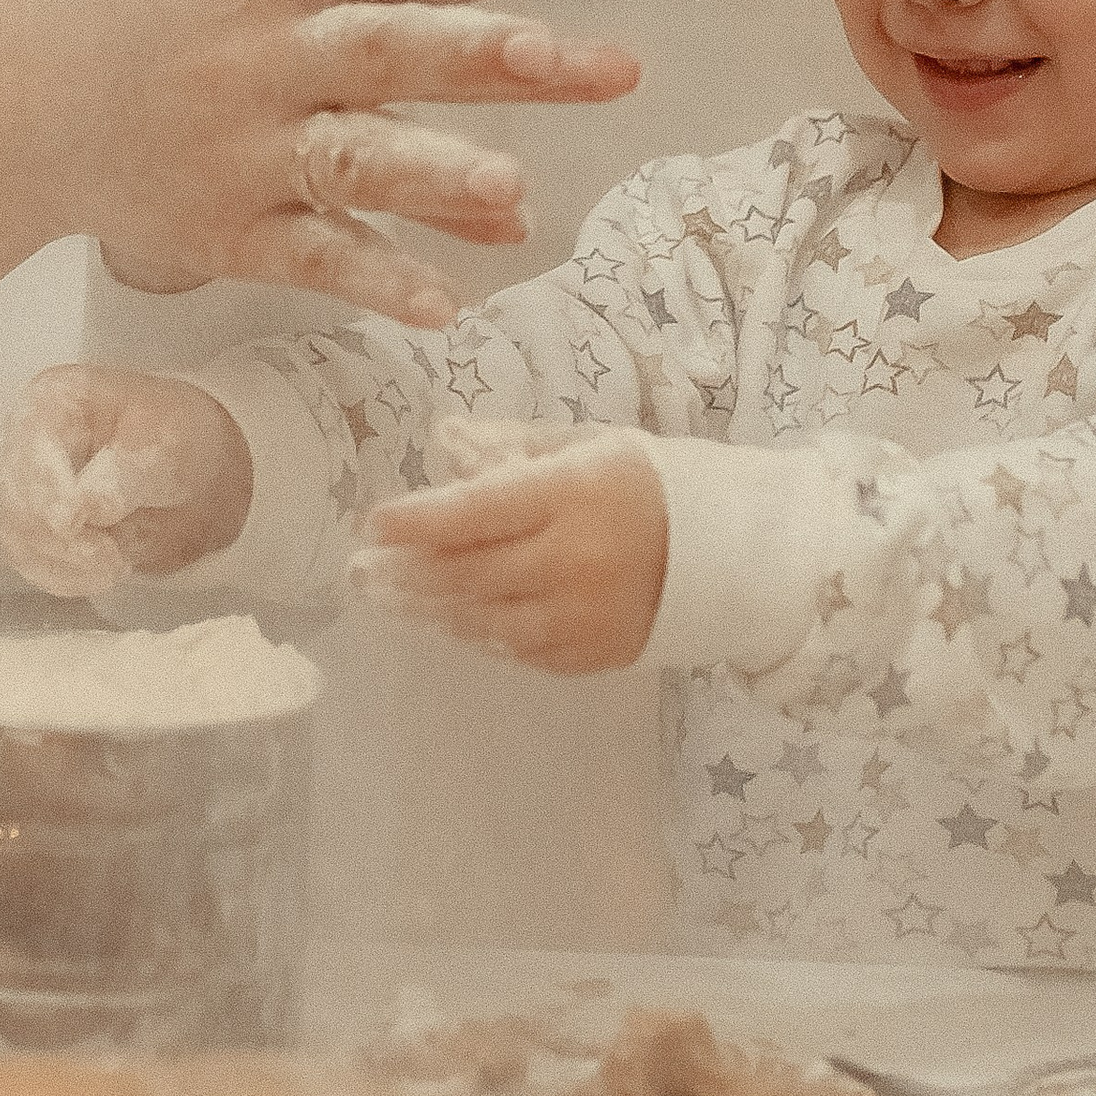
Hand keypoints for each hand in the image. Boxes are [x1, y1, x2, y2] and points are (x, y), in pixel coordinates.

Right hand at [0, 0, 681, 333]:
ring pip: (352, 163)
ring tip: (519, 199)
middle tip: (577, 55)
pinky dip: (373, 282)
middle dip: (476, 53)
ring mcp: (241, 148)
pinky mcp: (228, 229)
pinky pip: (310, 258)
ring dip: (435, 182)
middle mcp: (255, 51)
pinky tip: (447, 308)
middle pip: (382, 48)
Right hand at [0, 368, 252, 596]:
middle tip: (108, 557)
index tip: (73, 524)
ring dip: (59, 560)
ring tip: (113, 566)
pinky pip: (23, 559)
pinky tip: (97, 576)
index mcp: (53, 399)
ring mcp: (19, 485)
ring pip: (10, 532)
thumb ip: (126, 472)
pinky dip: (58, 575)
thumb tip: (85, 507)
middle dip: (55, 534)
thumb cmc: (175, 440)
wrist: (191, 475)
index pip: (28, 446)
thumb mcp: (166, 443)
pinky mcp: (27, 526)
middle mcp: (23, 439)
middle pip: (9, 494)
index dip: (46, 488)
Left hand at [352, 423, 667, 673]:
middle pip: (468, 573)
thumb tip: (444, 440)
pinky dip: (477, 636)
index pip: (476, 510)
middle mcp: (574, 561)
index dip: (418, 519)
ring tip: (388, 600)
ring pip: (484, 621)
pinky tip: (446, 623)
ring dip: (429, 612)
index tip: (371, 522)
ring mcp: (584, 616)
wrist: (735, 553)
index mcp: (573, 494)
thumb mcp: (588, 444)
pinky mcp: (594, 656)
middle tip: (359, 571)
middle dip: (405, 573)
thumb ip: (512, 445)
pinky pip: (518, 651)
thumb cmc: (652, 484)